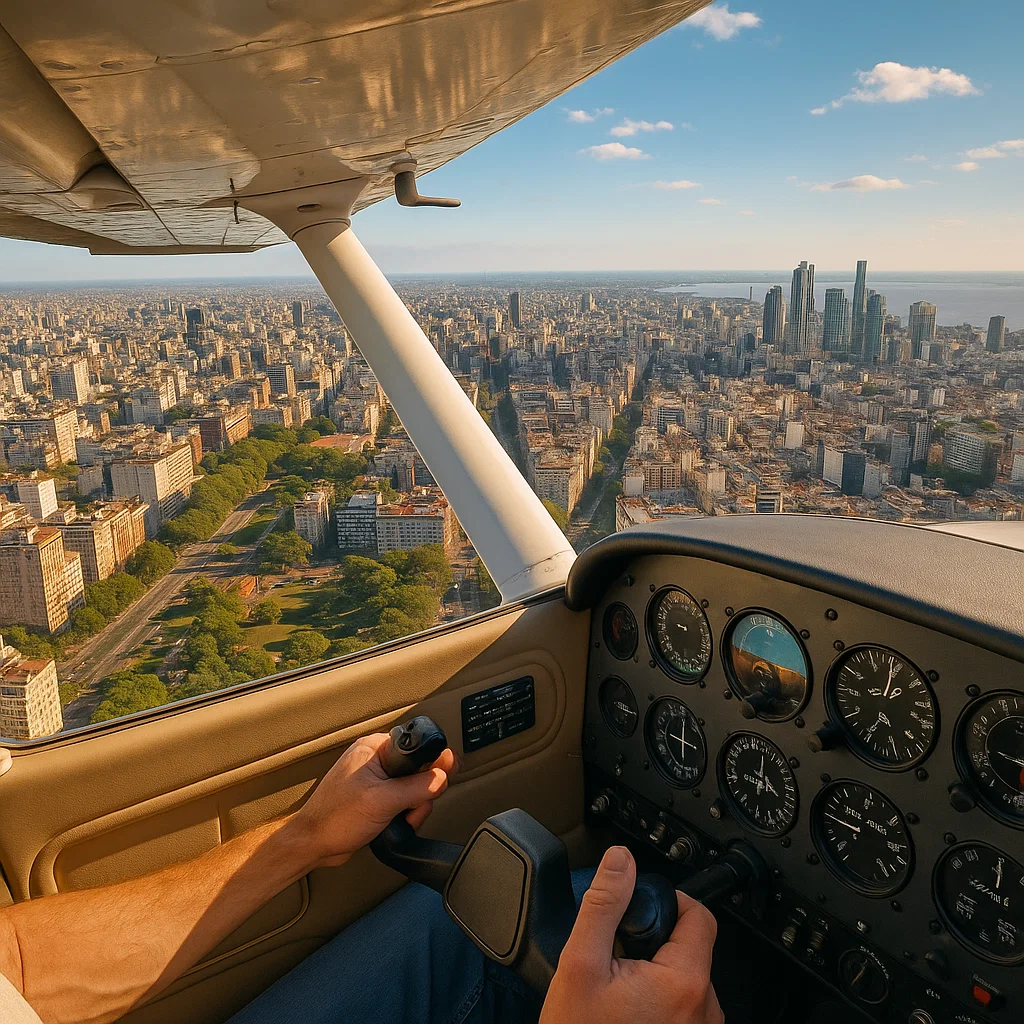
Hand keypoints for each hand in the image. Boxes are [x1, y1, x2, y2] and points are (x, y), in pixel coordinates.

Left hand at [292, 732, 456, 869]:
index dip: (433, 764)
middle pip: (419, 771)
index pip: (418, 748)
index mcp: (375, 748)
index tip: (442, 779)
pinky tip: (395, 824)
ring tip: (399, 821)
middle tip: (410, 810)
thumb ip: (418, 788)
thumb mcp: (384, 801)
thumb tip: (444, 777)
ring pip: (413, 788)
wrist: (312, 845)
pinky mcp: (376, 797)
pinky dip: (404, 814)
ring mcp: (376, 779)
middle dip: (421, 795)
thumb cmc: (334, 819)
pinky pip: (402, 800)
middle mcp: (376, 760)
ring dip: (413, 809)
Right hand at [540, 846, 721, 1023]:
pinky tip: (626, 1011)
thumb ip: (604, 905)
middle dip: (654, 940)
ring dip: (654, 972)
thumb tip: (621, 861)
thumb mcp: (581, 964)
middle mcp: (704, 1011)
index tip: (638, 909)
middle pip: (690, 946)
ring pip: (684, 978)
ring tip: (618, 988)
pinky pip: (681, 1008)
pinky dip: (657, 1001)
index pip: (698, 914)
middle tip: (616, 955)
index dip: (667, 900)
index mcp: (685, 983)